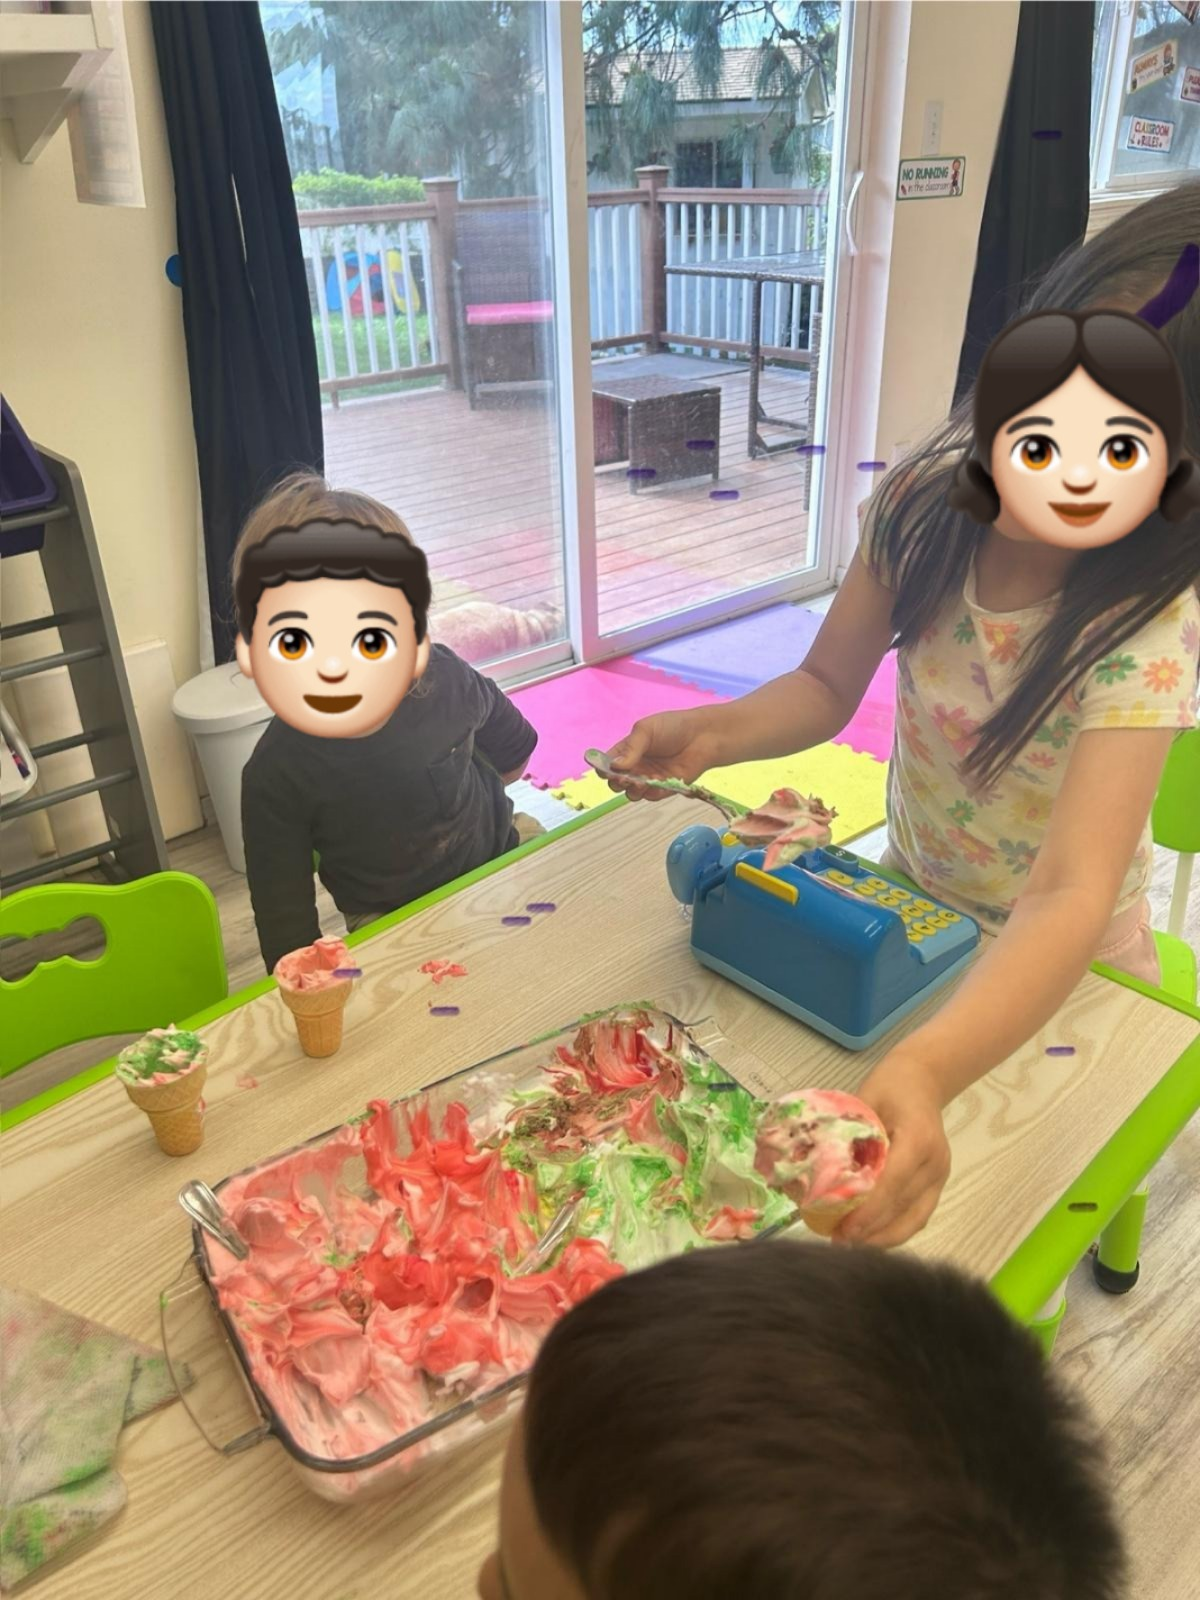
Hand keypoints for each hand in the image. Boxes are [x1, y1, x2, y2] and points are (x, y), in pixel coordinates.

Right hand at [603, 711, 721, 800]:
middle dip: (617, 782)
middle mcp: (636, 766)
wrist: (703, 735)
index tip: (606, 770)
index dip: (603, 769)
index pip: (607, 764)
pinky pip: (652, 796)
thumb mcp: (647, 730)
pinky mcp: (665, 788)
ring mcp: (650, 778)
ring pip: (632, 793)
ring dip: (633, 790)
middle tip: (625, 777)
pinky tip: (657, 782)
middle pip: (616, 782)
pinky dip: (651, 792)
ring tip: (640, 782)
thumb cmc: (674, 727)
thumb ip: (631, 748)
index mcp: (627, 750)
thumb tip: (615, 766)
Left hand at [833, 1053, 950, 1248]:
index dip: (869, 1210)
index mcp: (919, 1139)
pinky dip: (894, 1230)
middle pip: (904, 1208)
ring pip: (914, 1220)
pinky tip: (869, 1237)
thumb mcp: (865, 1100)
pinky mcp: (937, 1185)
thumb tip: (814, 1169)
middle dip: (871, 1230)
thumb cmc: (890, 1086)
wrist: (924, 1079)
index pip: (894, 1183)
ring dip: (882, 1237)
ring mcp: (940, 1177)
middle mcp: (936, 1163)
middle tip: (837, 1241)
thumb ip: (848, 1134)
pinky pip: (917, 1216)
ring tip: (850, 1244)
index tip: (844, 1229)